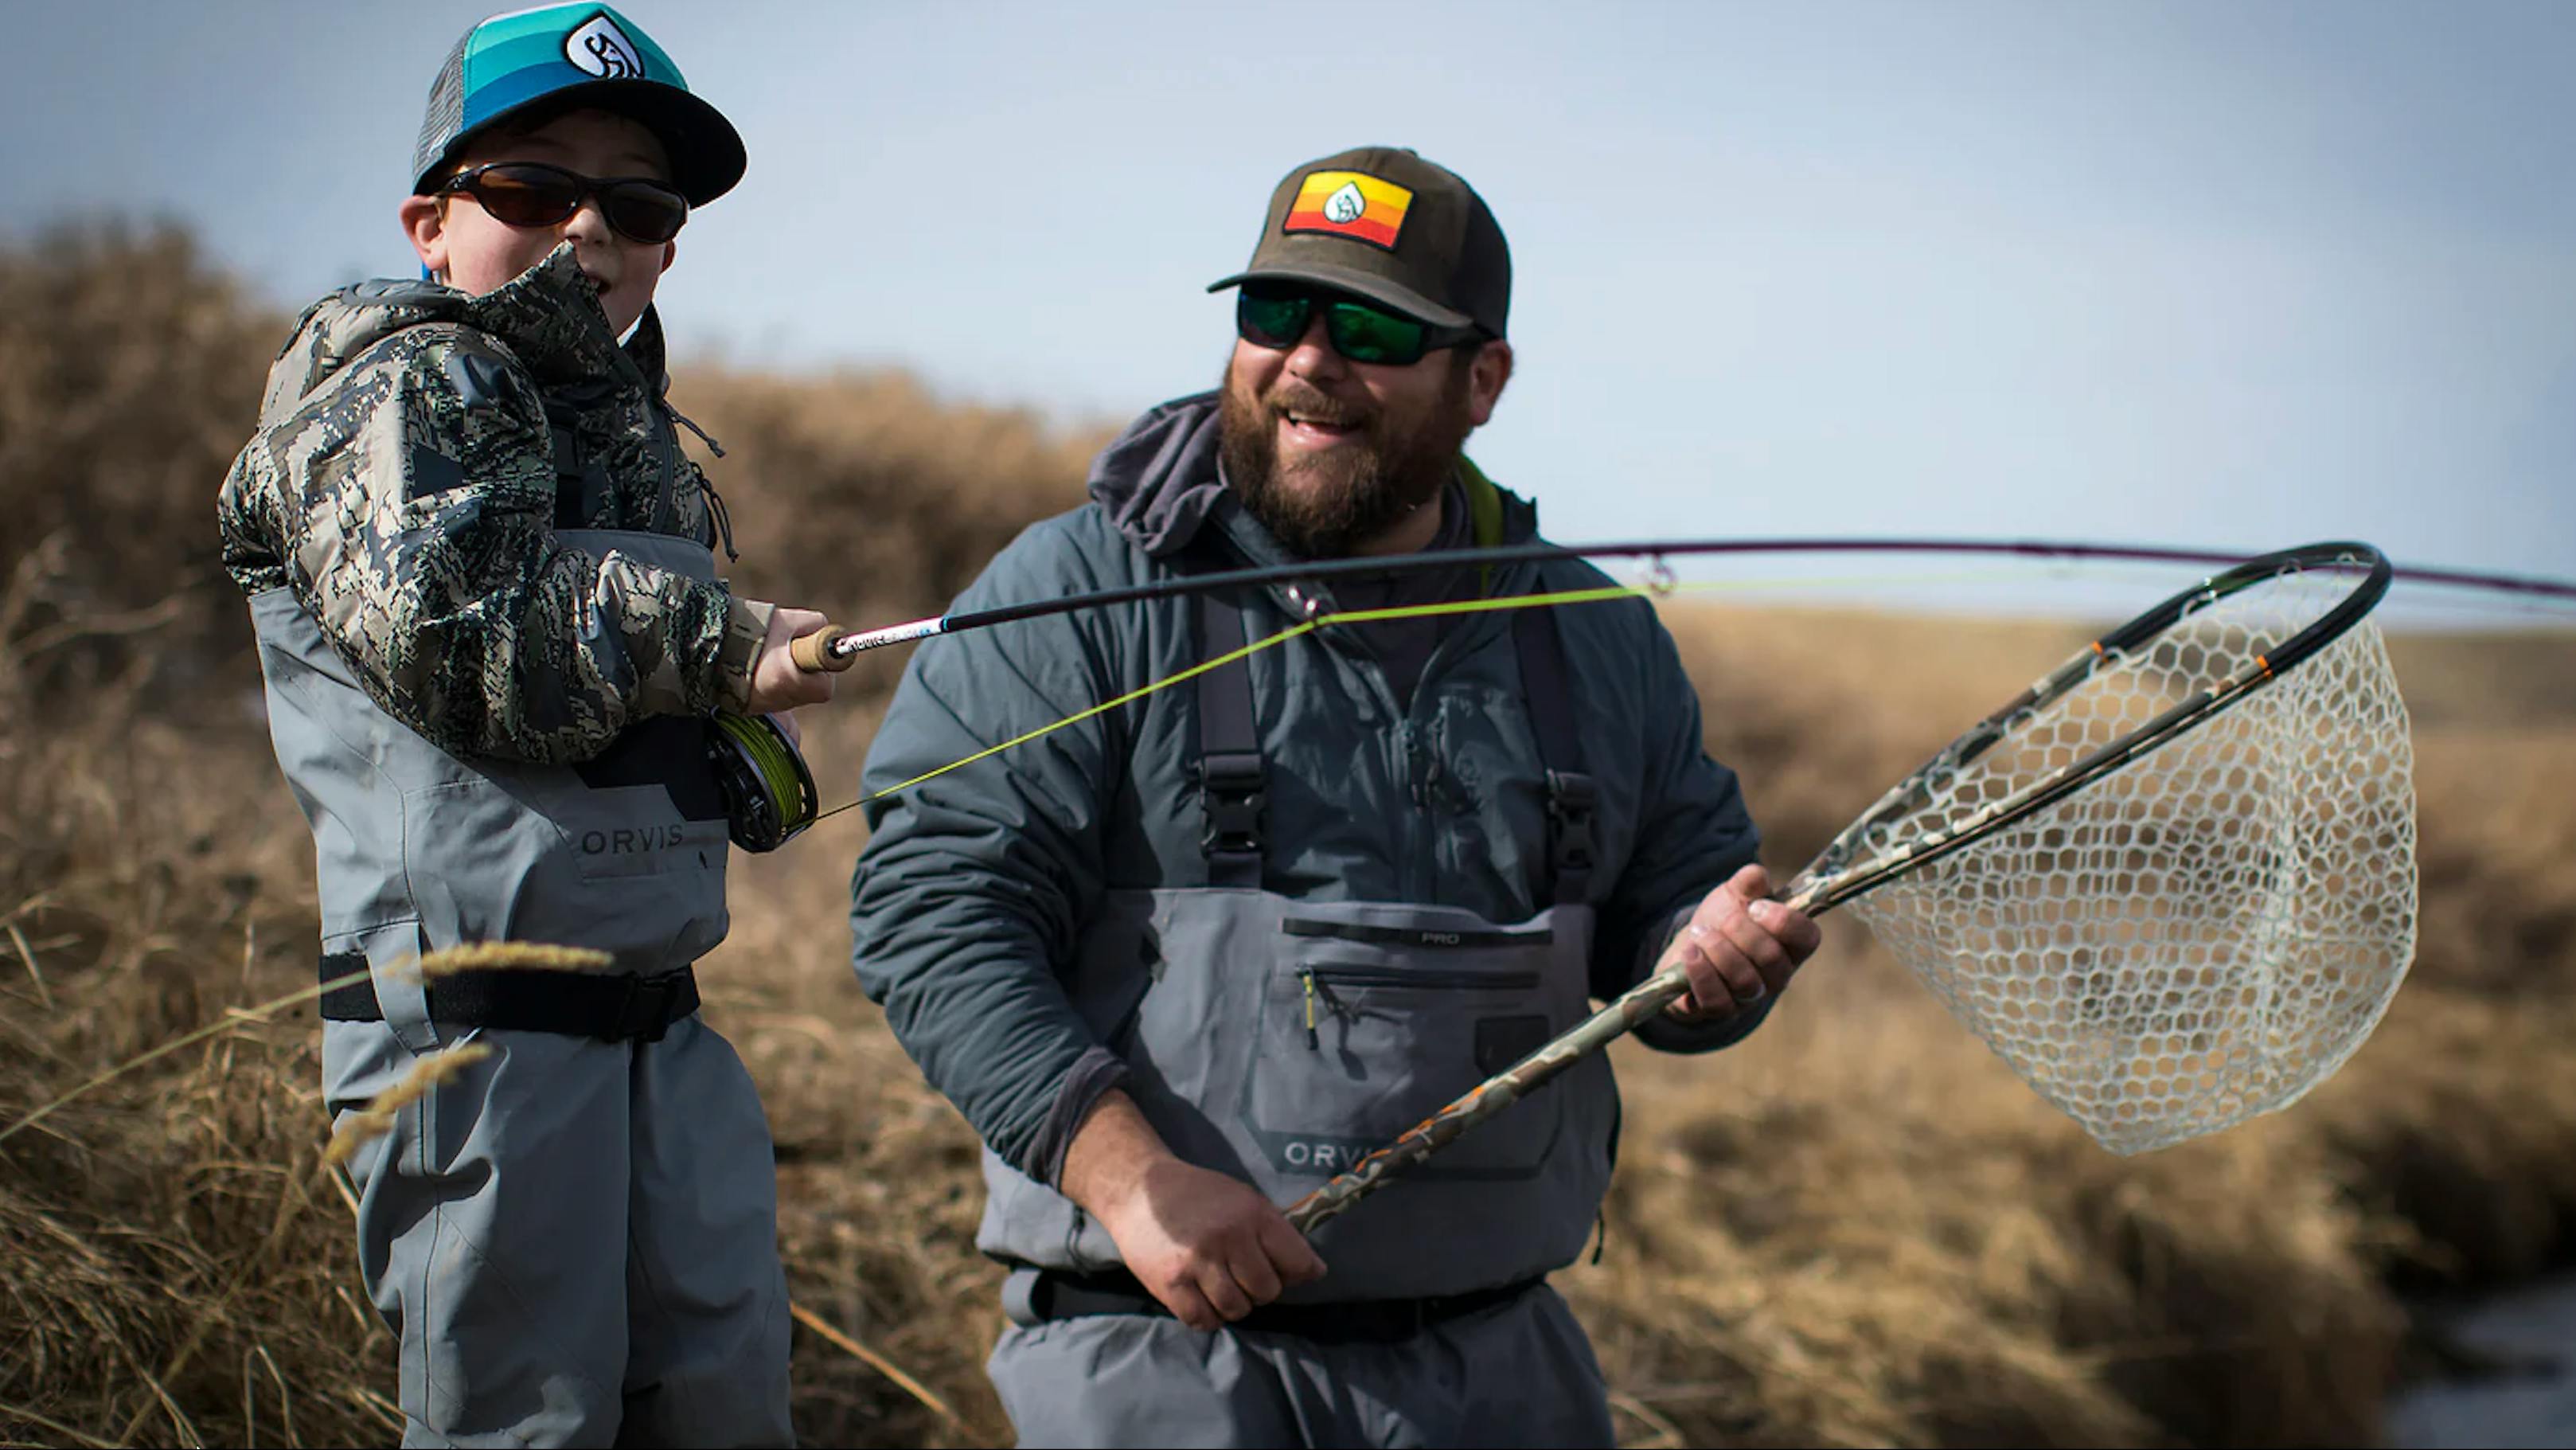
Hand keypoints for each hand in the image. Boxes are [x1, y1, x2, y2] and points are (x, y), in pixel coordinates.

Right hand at [743, 605, 836, 714]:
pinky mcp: (748, 709)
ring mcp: (761, 707)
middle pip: (808, 693)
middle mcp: (775, 699)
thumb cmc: (747, 628)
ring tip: (768, 656)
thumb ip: (816, 625)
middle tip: (791, 651)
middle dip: (806, 673)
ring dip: (788, 679)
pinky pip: (771, 699)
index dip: (823, 671)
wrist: (701, 642)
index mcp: (786, 679)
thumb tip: (829, 636)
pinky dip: (771, 685)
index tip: (814, 655)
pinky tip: (756, 667)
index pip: (824, 689)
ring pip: (790, 697)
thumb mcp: (787, 619)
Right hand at [1099, 1156, 1327, 1329]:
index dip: (1298, 1274)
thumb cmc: (1198, 1195)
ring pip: (1237, 1309)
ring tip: (1220, 1285)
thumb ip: (1276, 1233)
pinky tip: (1202, 1298)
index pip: (1298, 1262)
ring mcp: (1197, 1262)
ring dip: (1233, 1304)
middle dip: (1260, 1289)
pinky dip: (1208, 1316)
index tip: (1289, 1273)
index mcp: (1253, 1214)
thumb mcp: (1244, 1199)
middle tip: (1242, 1275)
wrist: (1139, 1189)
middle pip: (1267, 1291)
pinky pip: (1204, 1321)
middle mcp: (1228, 1238)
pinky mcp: (1170, 1284)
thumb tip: (1315, 1272)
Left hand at [1660, 864, 1820, 1022]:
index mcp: (1790, 944)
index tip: (1756, 906)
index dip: (1785, 921)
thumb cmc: (1722, 922)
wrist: (1689, 949)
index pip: (1808, 937)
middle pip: (1771, 959)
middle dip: (1742, 932)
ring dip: (1719, 951)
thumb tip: (1757, 875)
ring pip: (1745, 981)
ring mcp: (1750, 997)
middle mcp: (1777, 975)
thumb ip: (1748, 882)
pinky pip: (1717, 1001)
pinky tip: (1690, 953)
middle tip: (1722, 918)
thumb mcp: (1735, 895)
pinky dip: (1701, 973)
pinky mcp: (1721, 1009)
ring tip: (1700, 932)